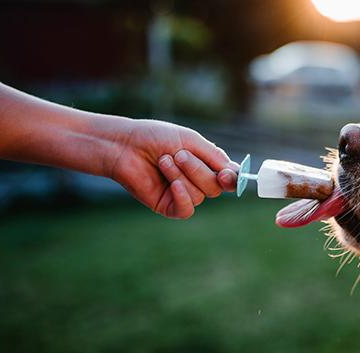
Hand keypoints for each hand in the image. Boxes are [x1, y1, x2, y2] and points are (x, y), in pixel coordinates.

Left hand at [106, 119, 238, 218]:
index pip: (228, 177)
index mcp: (205, 164)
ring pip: (199, 195)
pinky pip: (187, 209)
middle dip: (197, 170)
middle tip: (178, 154)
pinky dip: (182, 196)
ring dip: (181, 176)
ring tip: (163, 161)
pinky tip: (172, 184)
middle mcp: (196, 181)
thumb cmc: (154, 137)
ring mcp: (182, 194)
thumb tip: (236, 173)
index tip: (227, 174)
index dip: (232, 178)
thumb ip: (214, 157)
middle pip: (215, 187)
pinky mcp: (168, 206)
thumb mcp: (189, 140)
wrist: (124, 144)